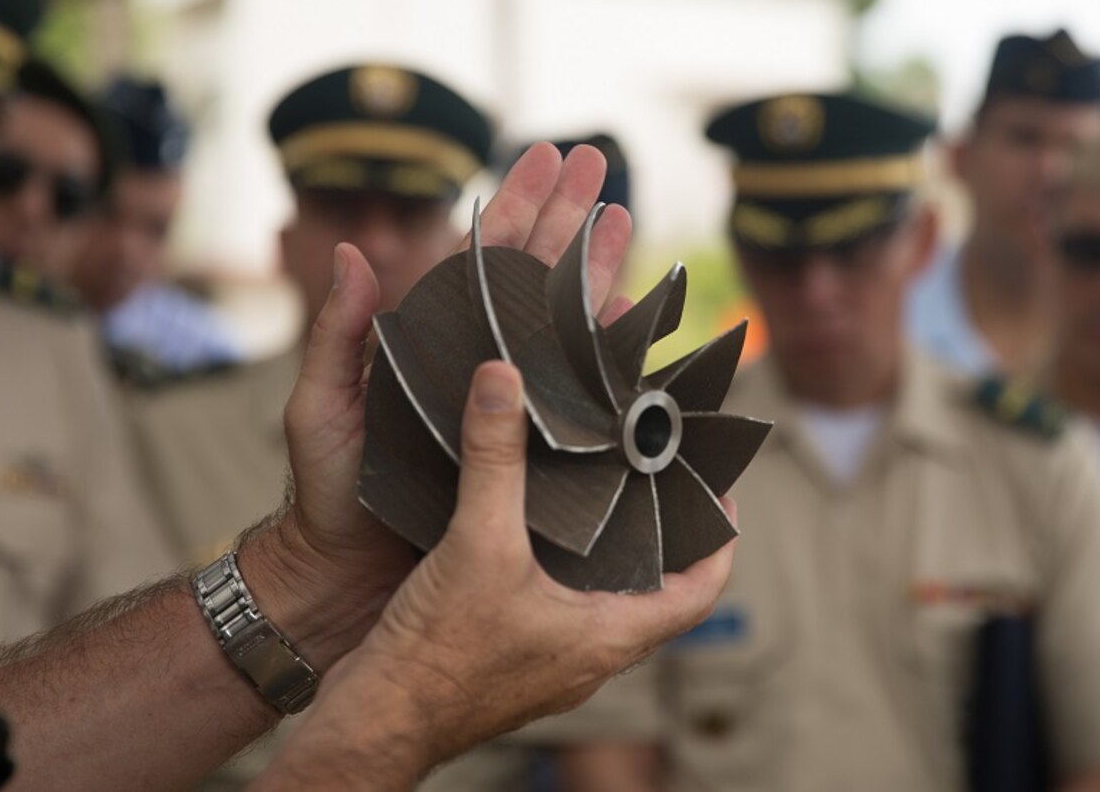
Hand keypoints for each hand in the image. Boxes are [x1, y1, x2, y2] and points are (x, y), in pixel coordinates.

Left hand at [243, 143, 635, 669]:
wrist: (351, 573)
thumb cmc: (327, 492)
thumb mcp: (320, 405)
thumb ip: (337, 333)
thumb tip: (352, 253)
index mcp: (429, 339)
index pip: (479, 256)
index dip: (515, 204)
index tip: (543, 155)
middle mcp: (476, 360)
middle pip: (532, 271)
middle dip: (565, 214)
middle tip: (597, 161)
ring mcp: (509, 399)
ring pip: (562, 317)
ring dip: (595, 266)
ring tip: (625, 218)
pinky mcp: (534, 445)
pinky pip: (580, 389)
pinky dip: (607, 351)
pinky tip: (632, 314)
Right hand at [258, 361, 734, 790]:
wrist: (379, 719)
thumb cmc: (438, 655)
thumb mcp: (476, 541)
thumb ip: (493, 458)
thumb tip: (502, 381)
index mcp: (607, 636)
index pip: (699, 592)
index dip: (720, 542)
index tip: (720, 495)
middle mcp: (590, 657)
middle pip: (657, 594)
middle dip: (664, 538)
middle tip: (660, 479)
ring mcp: (551, 664)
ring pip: (606, 603)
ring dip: (613, 555)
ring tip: (604, 492)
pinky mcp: (512, 661)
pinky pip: (560, 611)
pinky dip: (564, 570)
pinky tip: (532, 532)